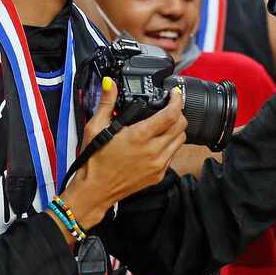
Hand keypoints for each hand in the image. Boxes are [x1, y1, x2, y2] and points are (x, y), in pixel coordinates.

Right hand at [60, 79, 186, 231]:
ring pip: (180, 140)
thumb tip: (109, 83)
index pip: (171, 114)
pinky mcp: (159, 175)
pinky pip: (173, 155)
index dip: (177, 100)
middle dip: (178, 113)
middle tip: (169, 107)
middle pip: (181, 125)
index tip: (175, 94)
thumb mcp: (96, 128)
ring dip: (176, 129)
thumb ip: (106, 103)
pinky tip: (157, 142)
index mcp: (140, 137)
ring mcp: (158, 164)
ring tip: (164, 124)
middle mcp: (153, 151)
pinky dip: (170, 145)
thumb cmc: (94, 161)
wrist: (95, 191)